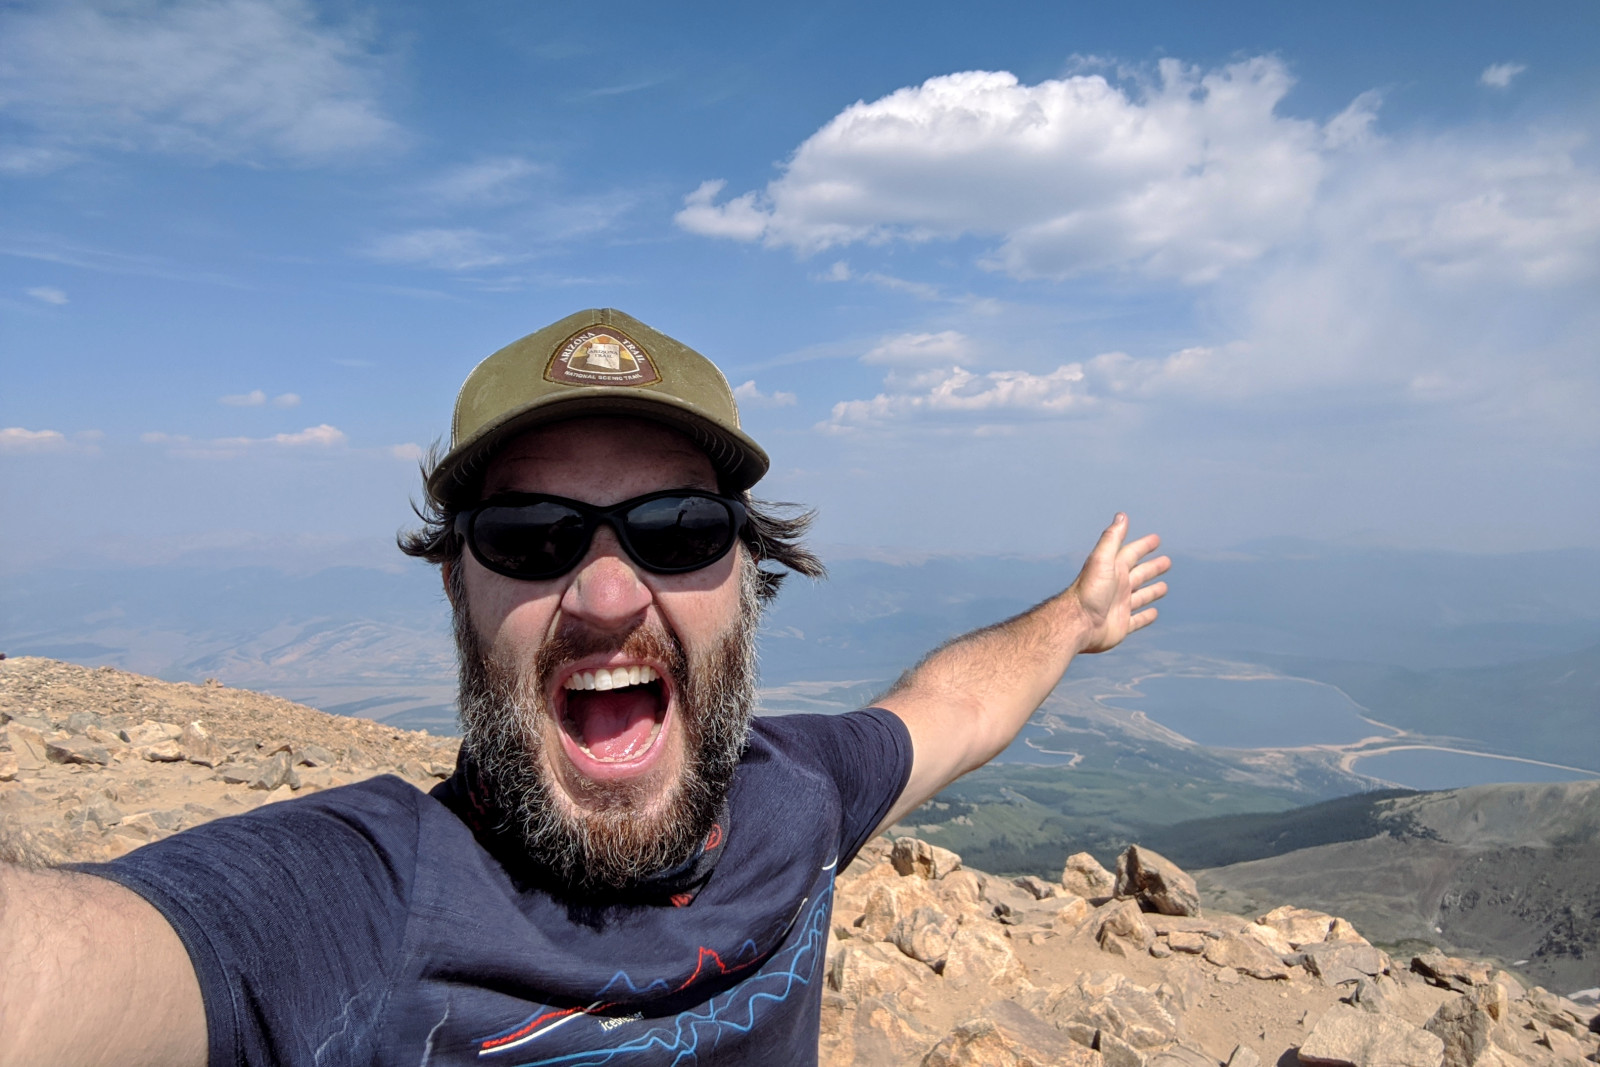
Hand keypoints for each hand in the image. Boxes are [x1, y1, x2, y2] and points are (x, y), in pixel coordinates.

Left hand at [1067, 513, 1169, 653]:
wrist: (1078, 622)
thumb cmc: (1089, 590)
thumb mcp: (1101, 559)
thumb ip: (1112, 538)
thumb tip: (1121, 515)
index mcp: (1113, 570)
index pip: (1132, 553)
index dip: (1144, 545)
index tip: (1157, 539)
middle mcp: (1117, 587)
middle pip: (1139, 574)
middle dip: (1153, 567)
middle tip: (1167, 561)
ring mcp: (1120, 606)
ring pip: (1141, 597)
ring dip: (1152, 591)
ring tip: (1164, 587)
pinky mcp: (1121, 625)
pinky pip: (1137, 620)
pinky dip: (1146, 617)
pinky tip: (1154, 613)